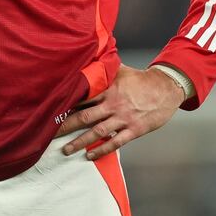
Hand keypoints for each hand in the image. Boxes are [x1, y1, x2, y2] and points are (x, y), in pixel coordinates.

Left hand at [61, 65, 184, 159]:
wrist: (167, 88)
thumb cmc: (142, 80)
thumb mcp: (122, 71)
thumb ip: (104, 70)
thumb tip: (88, 60)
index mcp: (108, 89)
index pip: (83, 98)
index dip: (67, 105)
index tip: (51, 111)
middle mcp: (113, 104)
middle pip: (85, 117)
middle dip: (65, 126)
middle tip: (49, 133)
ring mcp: (124, 118)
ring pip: (97, 132)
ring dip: (79, 142)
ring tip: (65, 150)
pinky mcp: (134, 130)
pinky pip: (115, 143)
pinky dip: (101, 150)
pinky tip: (90, 155)